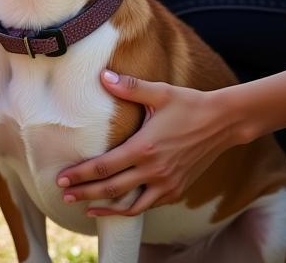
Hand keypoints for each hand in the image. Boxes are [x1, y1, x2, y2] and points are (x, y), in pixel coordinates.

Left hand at [55, 71, 241, 214]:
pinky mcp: (176, 190)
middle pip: (111, 189)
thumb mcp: (160, 92)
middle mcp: (154, 171)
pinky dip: (131, 209)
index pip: (105, 166)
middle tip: (65, 195)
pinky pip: (149, 205)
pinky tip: (120, 205)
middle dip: (85, 193)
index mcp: (145, 148)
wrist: (222, 122)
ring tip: (87, 209)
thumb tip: (103, 76)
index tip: (62, 178)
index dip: (81, 174)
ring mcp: (167, 184)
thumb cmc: (189, 104)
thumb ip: (130, 86)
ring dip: (107, 209)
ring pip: (130, 207)